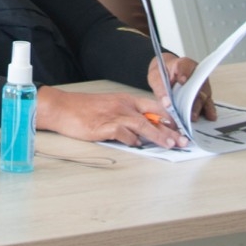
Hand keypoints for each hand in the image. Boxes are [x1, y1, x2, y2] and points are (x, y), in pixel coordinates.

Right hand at [36, 85, 187, 148]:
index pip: (154, 106)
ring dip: (159, 136)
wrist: (61, 107)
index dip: (169, 117)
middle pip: (153, 116)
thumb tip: (142, 134)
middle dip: (171, 129)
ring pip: (143, 125)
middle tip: (183, 140)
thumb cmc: (83, 109)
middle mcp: (123, 105)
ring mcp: (114, 115)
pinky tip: (137, 145)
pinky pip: (124, 133)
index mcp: (126, 99)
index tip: (180, 128)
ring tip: (171, 145)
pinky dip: (132, 140)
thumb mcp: (109, 107)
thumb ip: (127, 117)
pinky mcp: (104, 126)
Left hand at [148, 53, 215, 121]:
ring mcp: (201, 84)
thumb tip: (167, 104)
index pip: (184, 67)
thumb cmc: (162, 73)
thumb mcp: (156, 78)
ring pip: (203, 95)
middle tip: (187, 110)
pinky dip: (208, 109)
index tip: (182, 80)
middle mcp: (196, 73)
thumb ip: (161, 89)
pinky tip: (209, 116)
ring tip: (194, 117)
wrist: (166, 73)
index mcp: (182, 64)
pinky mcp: (204, 93)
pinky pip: (207, 101)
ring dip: (200, 107)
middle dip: (192, 99)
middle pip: (196, 85)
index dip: (183, 74)